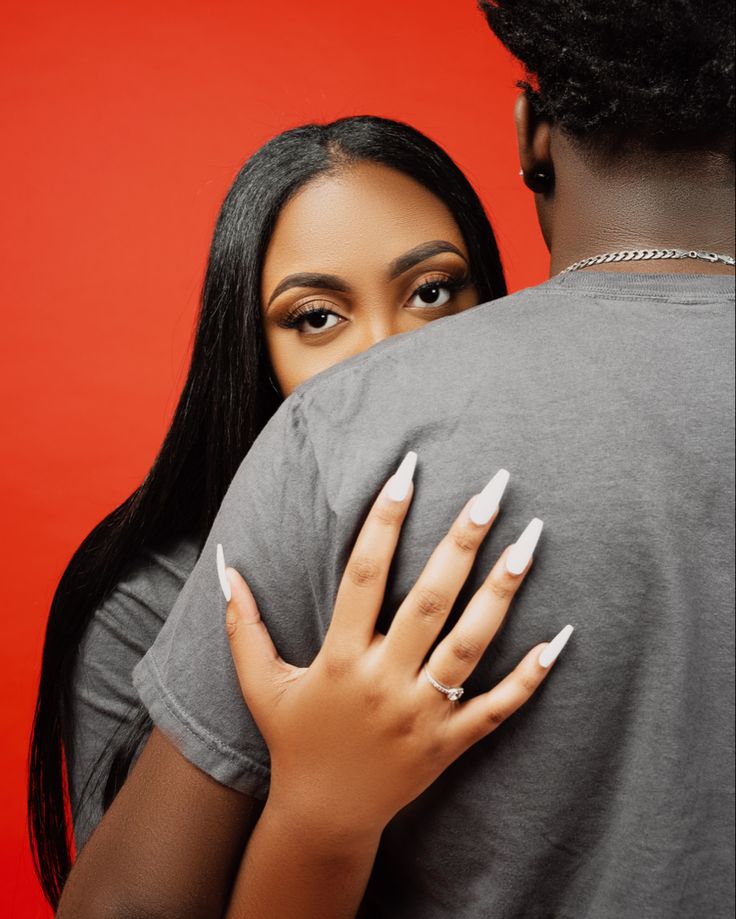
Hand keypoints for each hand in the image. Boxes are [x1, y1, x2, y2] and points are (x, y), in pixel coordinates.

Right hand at [219, 454, 572, 841]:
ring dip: (503, 591)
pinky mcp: (451, 742)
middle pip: (430, 600)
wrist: (323, 818)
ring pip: (471, 645)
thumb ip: (242, 625)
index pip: (364, 575)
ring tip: (531, 538)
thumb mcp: (260, 683)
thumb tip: (226, 568)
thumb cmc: (294, 741)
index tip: (407, 471)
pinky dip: (530, 677)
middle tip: (493, 488)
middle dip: (462, 539)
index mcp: (340, 659)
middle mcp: (384, 681)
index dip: (384, 520)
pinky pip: (497, 708)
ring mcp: (423, 714)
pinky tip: (560, 638)